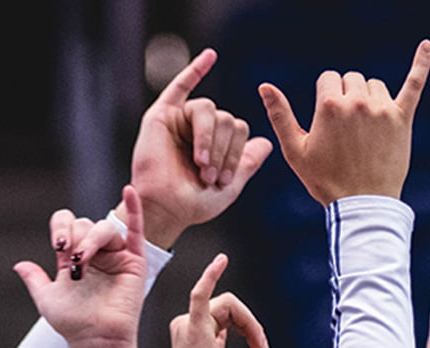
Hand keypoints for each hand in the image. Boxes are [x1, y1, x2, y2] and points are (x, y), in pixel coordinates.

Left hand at [16, 185, 147, 347]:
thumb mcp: (46, 298)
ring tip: (84, 261)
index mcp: (76, 257)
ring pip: (103, 228)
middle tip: (72, 260)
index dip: (60, 228)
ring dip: (90, 240)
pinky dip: (135, 210)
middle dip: (74, 237)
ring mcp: (116, 256)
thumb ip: (35, 279)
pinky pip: (136, 230)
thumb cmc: (73, 323)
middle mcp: (97, 254)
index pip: (67, 224)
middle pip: (84, 223)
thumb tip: (19, 264)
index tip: (57, 248)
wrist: (95, 339)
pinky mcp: (135, 262)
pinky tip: (129, 191)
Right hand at [123, 48, 272, 249]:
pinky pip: (179, 85)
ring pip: (209, 110)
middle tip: (209, 175)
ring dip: (209, 139)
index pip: (240, 129)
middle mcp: (200, 130)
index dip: (237, 153)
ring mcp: (181, 120)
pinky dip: (195, 70)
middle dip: (223, 149)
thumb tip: (267, 142)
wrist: (166, 210)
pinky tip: (211, 56)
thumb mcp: (230, 186)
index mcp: (217, 144)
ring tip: (201, 163)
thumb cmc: (194, 204)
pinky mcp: (162, 116)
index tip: (225, 180)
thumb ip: (247, 163)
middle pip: (227, 118)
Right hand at [170, 252, 268, 347]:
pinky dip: (211, 276)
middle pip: (229, 306)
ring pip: (229, 304)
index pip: (225, 312)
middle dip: (252, 325)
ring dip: (251, 324)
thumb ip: (220, 345)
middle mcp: (185, 325)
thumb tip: (227, 332)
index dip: (248, 326)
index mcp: (192, 332)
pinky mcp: (193, 330)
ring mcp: (187, 326)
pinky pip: (201, 294)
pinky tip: (221, 261)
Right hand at [259, 40, 429, 204]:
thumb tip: (264, 86)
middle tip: (346, 132)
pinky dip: (421, 63)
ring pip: (374, 85)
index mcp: (329, 106)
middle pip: (350, 79)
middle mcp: (356, 102)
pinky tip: (427, 45)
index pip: (328, 79)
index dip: (326, 100)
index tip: (328, 124)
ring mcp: (382, 109)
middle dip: (345, 97)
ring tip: (365, 131)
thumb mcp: (296, 151)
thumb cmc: (326, 182)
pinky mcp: (402, 119)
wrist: (362, 207)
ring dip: (368, 99)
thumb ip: (280, 116)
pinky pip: (414, 84)